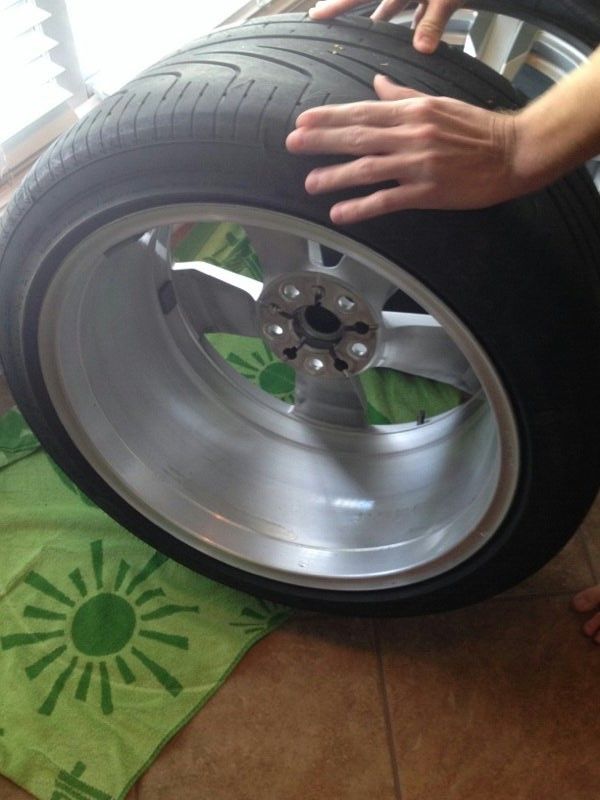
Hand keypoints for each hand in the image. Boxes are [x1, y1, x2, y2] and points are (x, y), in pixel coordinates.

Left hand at [286, 75, 525, 222]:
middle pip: (358, 136)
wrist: (513, 152)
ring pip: (367, 168)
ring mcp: (418, 163)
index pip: (363, 111)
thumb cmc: (477, 129)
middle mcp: (411, 134)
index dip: (330, 116)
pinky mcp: (427, 190)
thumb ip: (403, 95)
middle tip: (293, 143)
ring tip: (310, 182)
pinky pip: (387, 199)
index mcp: (413, 111)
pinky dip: (361, 207)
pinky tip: (339, 213)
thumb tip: (376, 83)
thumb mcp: (439, 102)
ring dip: (335, 175)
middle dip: (321, 140)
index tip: (304, 120)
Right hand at [308, 0, 464, 53]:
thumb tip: (421, 49)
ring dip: (385, 21)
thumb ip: (433, 22)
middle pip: (374, 2)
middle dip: (351, 10)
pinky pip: (418, 12)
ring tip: (367, 37)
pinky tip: (415, 42)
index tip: (314, 15)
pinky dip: (417, 24)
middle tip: (325, 19)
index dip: (336, 6)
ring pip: (393, 6)